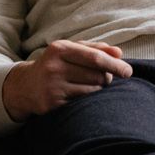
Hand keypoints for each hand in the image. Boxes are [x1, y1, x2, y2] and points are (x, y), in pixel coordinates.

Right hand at [3, 40, 132, 119]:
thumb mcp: (70, 50)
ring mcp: (52, 88)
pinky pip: (82, 104)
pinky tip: (78, 96)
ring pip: (92, 92)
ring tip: (87, 86)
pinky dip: (87, 102)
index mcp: (59, 49)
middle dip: (106, 78)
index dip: (115, 65)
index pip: (95, 58)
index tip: (129, 71)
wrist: (25, 86)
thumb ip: (95, 49)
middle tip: (103, 78)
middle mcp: (53, 68)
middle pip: (97, 76)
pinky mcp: (52, 105)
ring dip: (97, 90)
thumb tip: (119, 53)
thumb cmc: (56, 65)